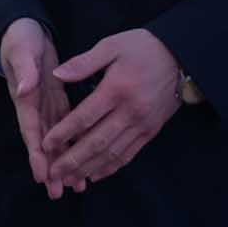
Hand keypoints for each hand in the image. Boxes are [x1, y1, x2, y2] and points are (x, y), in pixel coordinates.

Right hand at [0, 18, 68, 196]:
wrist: (24, 28)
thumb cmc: (21, 38)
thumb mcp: (22, 50)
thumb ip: (24, 69)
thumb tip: (24, 90)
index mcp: (25, 98)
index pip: (31, 130)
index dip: (36, 154)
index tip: (42, 174)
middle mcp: (34, 107)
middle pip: (43, 144)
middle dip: (51, 168)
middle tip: (59, 193)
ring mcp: (45, 106)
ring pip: (56, 140)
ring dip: (64, 162)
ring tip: (77, 186)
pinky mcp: (56, 101)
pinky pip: (66, 128)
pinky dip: (74, 144)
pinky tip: (85, 158)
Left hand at [40, 28, 185, 190]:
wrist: (182, 56)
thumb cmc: (142, 47)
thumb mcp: (112, 45)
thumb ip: (84, 62)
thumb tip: (57, 74)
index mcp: (116, 89)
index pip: (85, 117)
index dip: (63, 133)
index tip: (45, 145)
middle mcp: (130, 112)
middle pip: (97, 142)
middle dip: (73, 160)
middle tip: (53, 174)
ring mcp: (142, 124)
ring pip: (112, 153)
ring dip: (89, 169)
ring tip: (69, 180)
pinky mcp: (151, 131)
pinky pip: (129, 154)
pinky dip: (111, 167)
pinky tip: (95, 175)